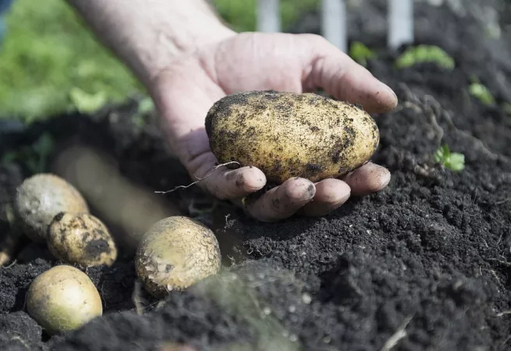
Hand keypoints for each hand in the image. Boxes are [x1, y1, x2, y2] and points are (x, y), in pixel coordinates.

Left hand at [150, 32, 396, 221]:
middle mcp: (276, 170)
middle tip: (338, 189)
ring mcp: (240, 174)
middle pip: (305, 200)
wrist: (201, 49)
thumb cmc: (258, 56)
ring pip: (265, 206)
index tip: (377, 176)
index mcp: (306, 151)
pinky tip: (255, 178)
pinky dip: (238, 187)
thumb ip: (347, 79)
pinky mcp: (205, 170)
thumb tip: (390, 103)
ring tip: (303, 189)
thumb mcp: (310, 59)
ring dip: (286, 203)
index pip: (338, 174)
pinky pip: (221, 188)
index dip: (360, 181)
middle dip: (324, 201)